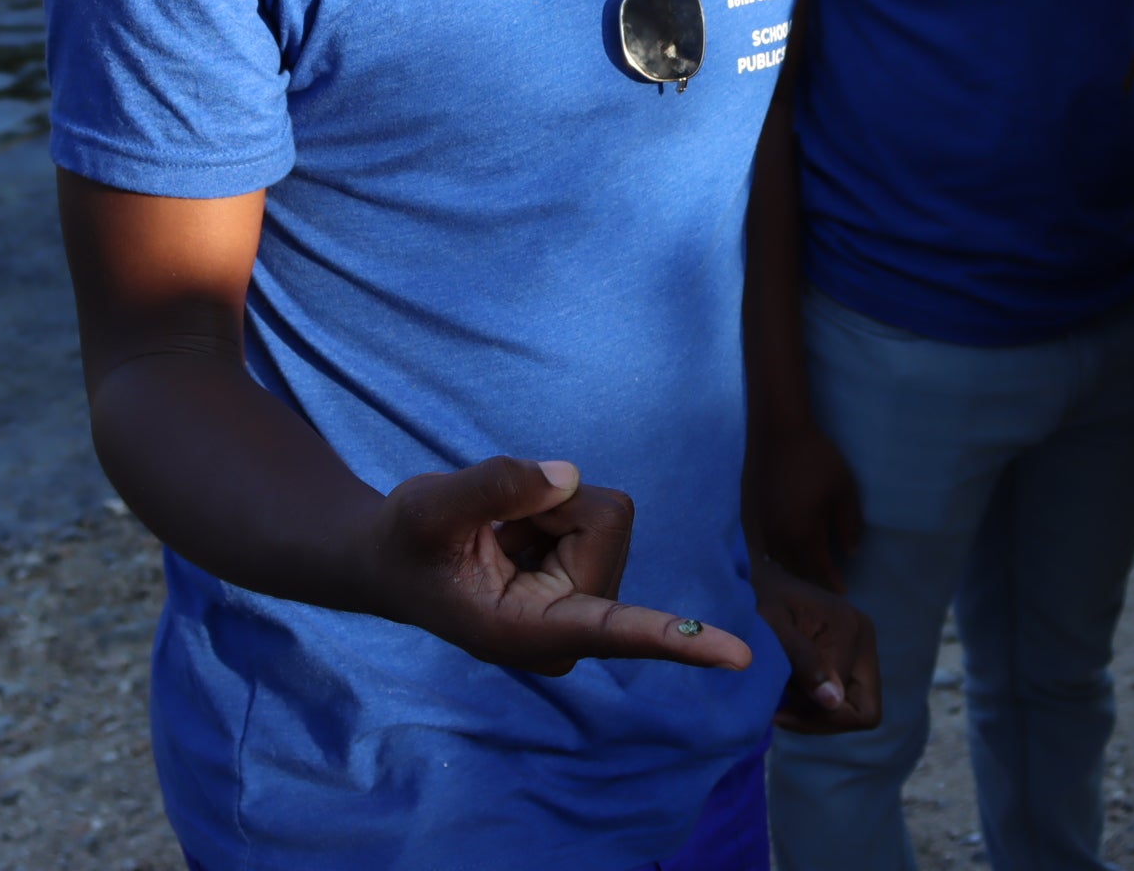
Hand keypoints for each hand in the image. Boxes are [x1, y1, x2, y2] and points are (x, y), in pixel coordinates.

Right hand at [369, 456, 752, 677]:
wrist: (396, 559)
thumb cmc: (406, 542)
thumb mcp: (427, 508)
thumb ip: (493, 487)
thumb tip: (569, 476)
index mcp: (529, 633)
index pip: (614, 631)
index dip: (675, 639)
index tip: (737, 657)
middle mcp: (571, 630)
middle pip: (605, 523)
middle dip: (546, 505)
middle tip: (490, 530)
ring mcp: (586, 607)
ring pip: (605, 513)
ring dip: (546, 507)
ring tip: (499, 536)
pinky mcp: (593, 579)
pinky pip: (597, 509)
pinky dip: (550, 507)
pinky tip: (515, 536)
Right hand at [752, 416, 863, 591]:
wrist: (779, 432)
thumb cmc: (817, 460)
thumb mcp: (844, 491)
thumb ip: (849, 525)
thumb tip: (850, 553)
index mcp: (802, 535)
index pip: (819, 569)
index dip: (832, 582)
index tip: (843, 591)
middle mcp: (778, 538)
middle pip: (796, 570)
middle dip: (813, 580)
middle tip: (827, 583)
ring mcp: (762, 527)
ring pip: (778, 560)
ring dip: (794, 569)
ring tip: (808, 571)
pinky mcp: (753, 514)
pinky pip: (766, 546)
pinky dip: (779, 555)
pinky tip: (787, 551)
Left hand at [753, 556, 880, 733]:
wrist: (751, 576)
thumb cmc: (754, 598)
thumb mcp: (771, 626)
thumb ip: (803, 660)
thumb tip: (834, 700)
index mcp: (852, 630)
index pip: (855, 709)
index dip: (816, 717)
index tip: (777, 708)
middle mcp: (865, 638)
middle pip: (864, 711)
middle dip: (822, 720)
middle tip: (780, 710)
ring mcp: (859, 646)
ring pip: (853, 707)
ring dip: (815, 712)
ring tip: (778, 696)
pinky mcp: (847, 652)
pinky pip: (843, 696)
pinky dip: (815, 703)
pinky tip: (786, 691)